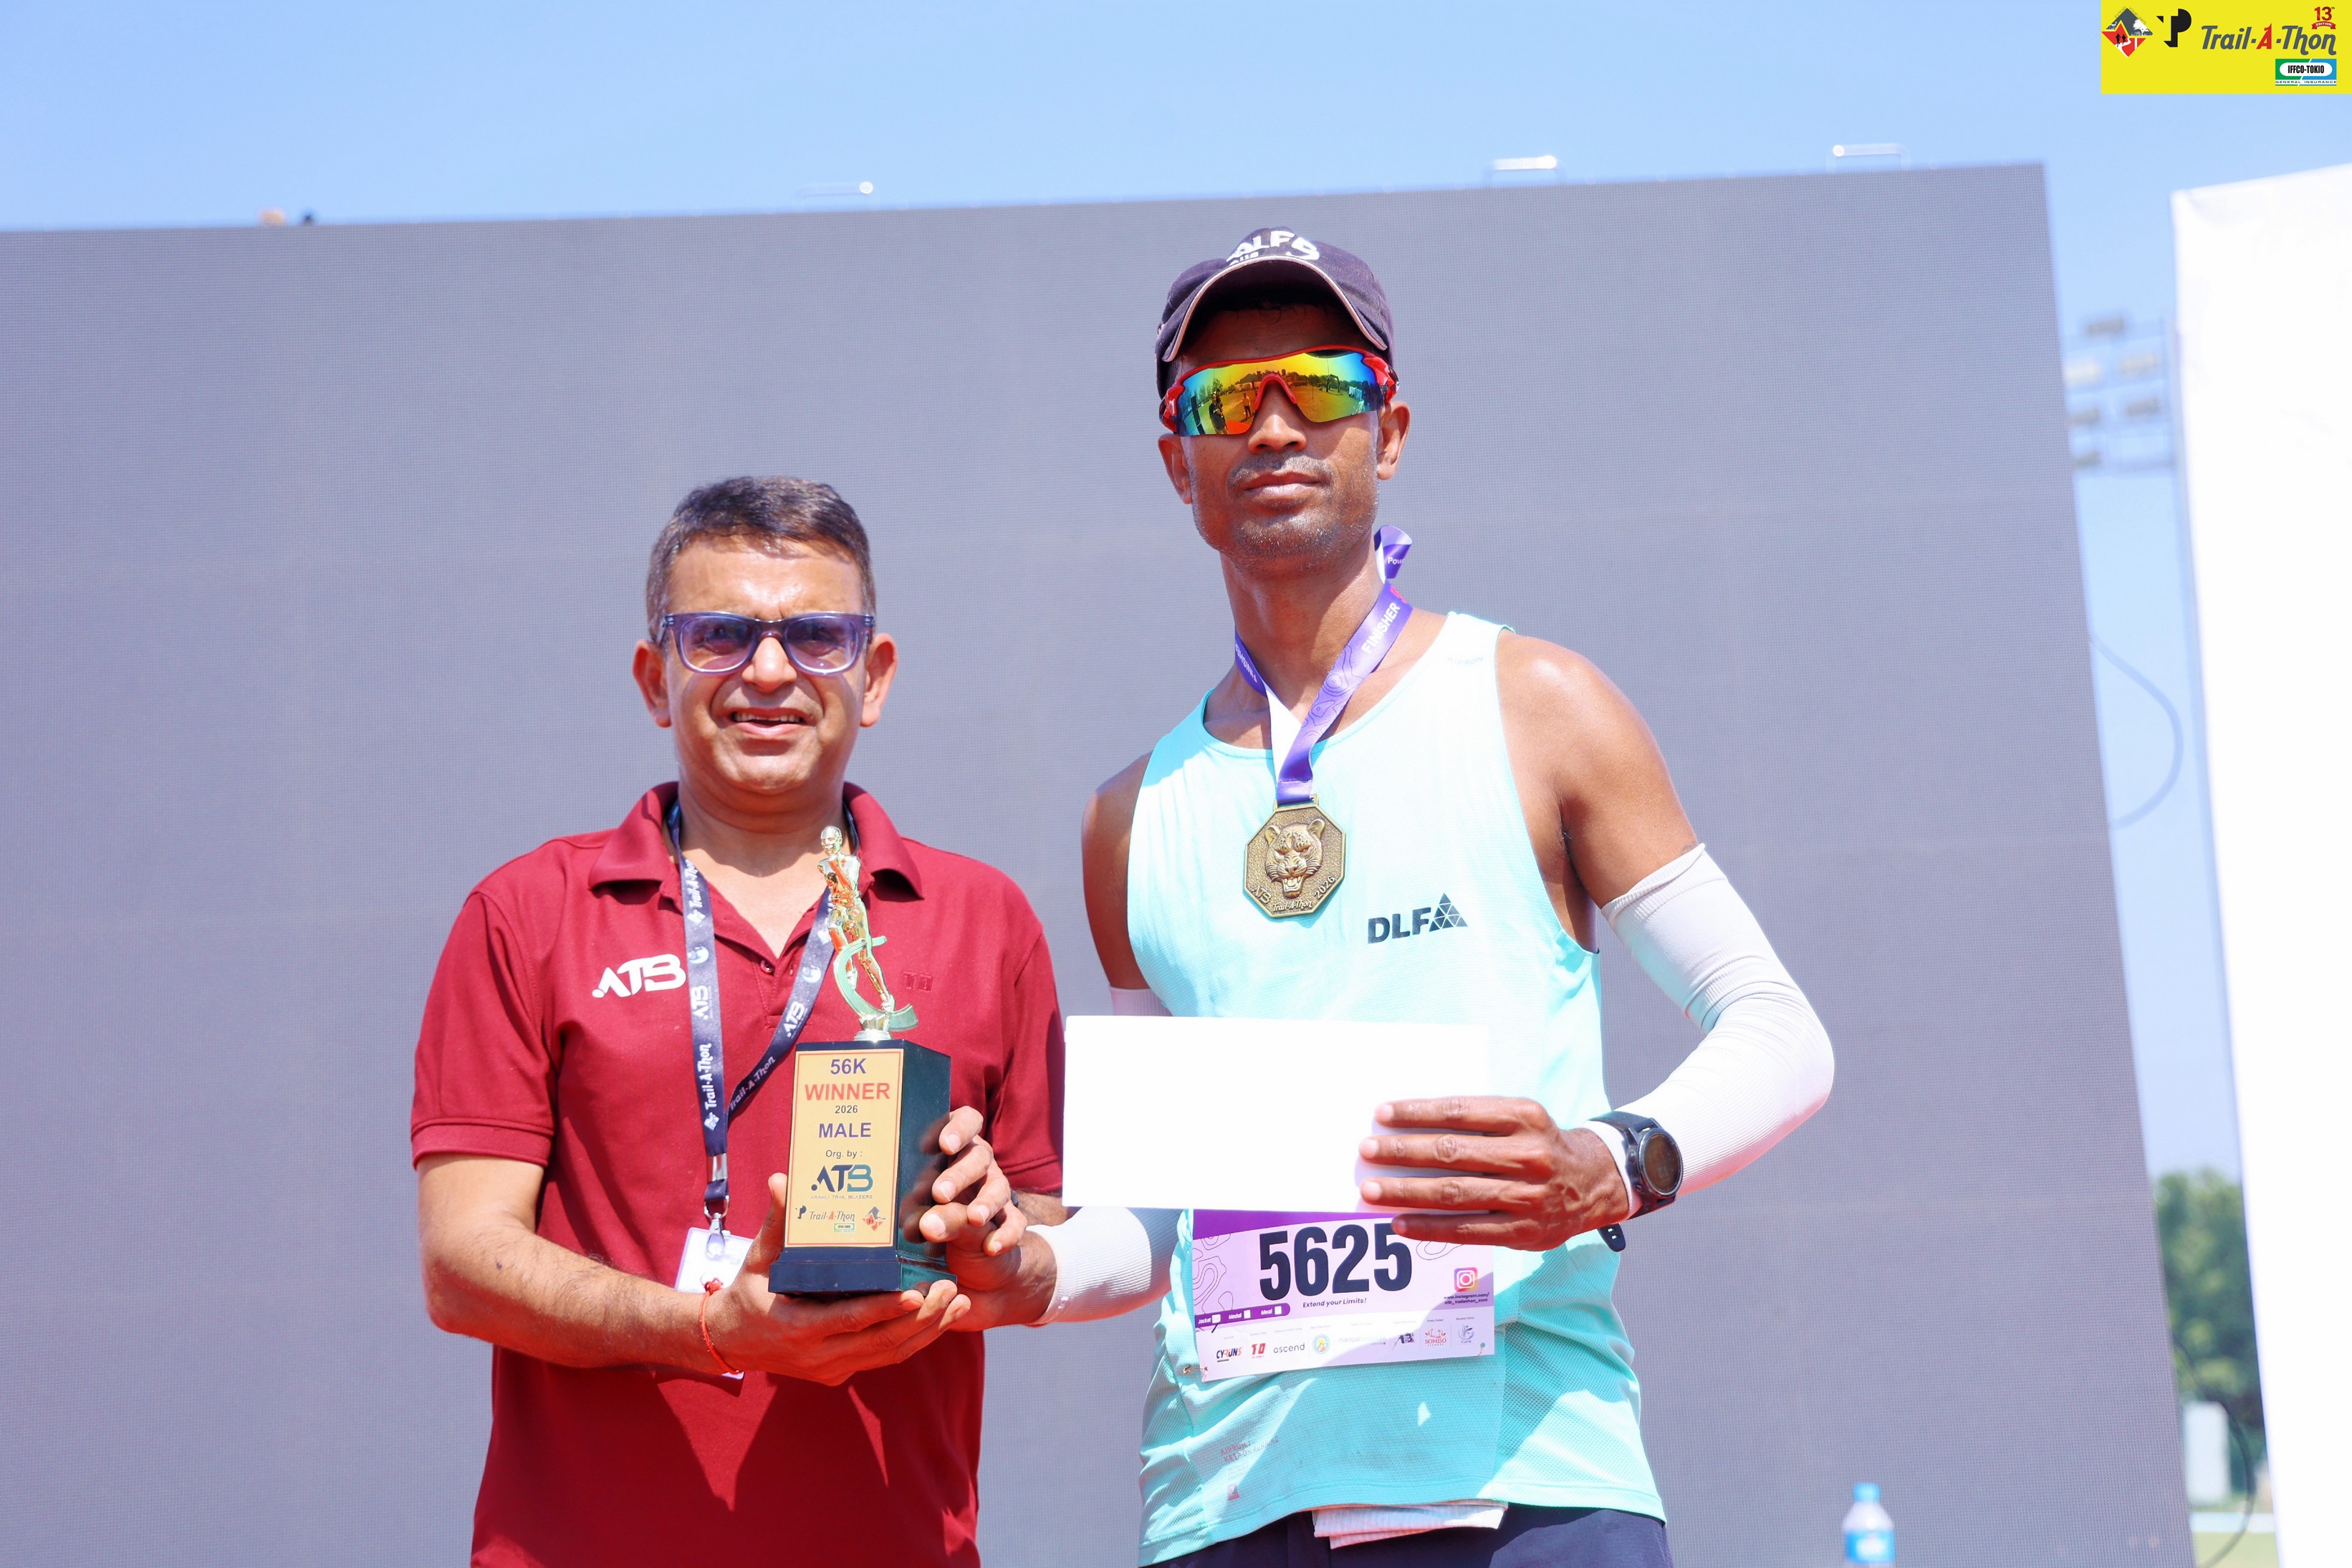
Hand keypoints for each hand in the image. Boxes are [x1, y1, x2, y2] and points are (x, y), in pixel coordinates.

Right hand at [705, 1174, 969, 1384]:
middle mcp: (818, 1356)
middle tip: (952, 1288)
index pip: (849, 1320)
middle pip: (880, 1342)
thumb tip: (782, 1180)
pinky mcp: (840, 1373)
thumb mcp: (757, 1257)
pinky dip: (914, 1340)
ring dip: (928, 1331)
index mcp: (797, 1328)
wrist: (729, 1341)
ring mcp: (831, 1368)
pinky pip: (883, 1358)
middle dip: (921, 1318)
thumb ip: (776, 1222)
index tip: (918, 1293)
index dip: (884, 1309)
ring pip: (889, 1354)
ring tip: (959, 1302)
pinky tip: (941, 1319)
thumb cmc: (747, 1292)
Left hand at [913, 1106, 1024, 1256]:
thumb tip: (928, 1225)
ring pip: (998, 1188)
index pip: (966, 1121)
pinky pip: (1015, 1221)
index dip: (957, 1129)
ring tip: (974, 1219)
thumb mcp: (924, 1217)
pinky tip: (991, 1247)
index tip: (943, 1145)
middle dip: (960, 1175)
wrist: (963, 1252)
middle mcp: (978, 1163)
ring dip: (986, 1202)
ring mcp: (995, 1188)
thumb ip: (928, 1218)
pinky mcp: (1009, 1216)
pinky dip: (1005, 1234)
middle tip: (940, 1194)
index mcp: (954, 1147)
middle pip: (978, 1157)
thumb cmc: (929, 1218)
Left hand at [1358, 1097, 1630, 1250]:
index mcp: (1524, 1117)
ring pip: (1455, 1193)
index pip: (1460, 1111)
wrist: (1594, 1181)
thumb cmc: (1539, 1144)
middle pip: (1453, 1152)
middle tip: (1366, 1150)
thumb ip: (1477, 1121)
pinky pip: (1467, 1230)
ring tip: (1371, 1191)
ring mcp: (1527, 1195)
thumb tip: (1410, 1127)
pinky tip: (1399, 1224)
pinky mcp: (1523, 1230)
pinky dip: (1429, 1227)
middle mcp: (1528, 1154)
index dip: (1418, 1112)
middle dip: (1403, 1152)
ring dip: (1407, 1192)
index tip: (1382, 1114)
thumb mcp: (1520, 1118)